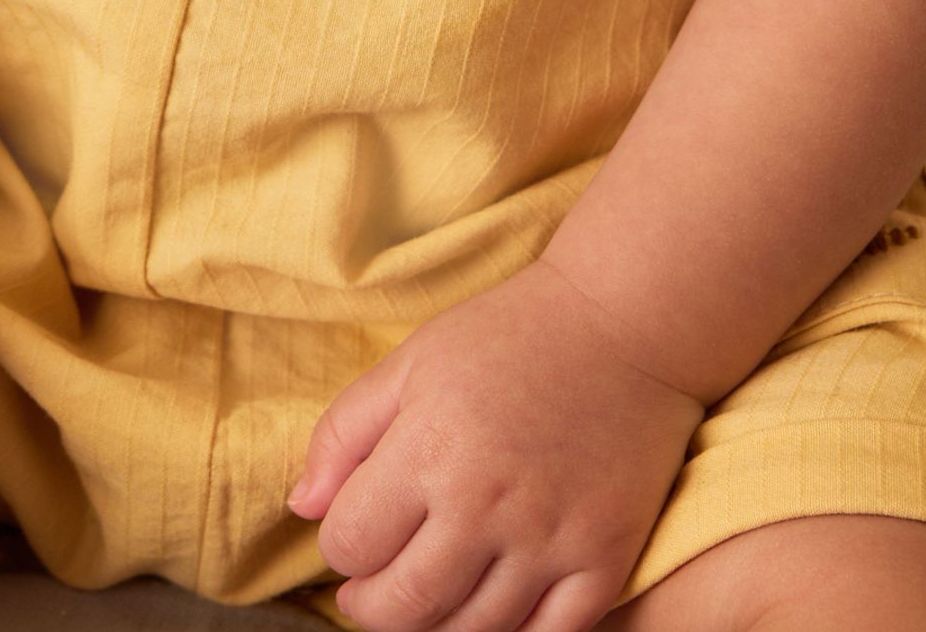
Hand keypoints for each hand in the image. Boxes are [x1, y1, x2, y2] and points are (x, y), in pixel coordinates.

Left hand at [286, 258, 706, 631]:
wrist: (622, 324)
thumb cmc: (507, 337)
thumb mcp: (411, 361)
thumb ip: (345, 432)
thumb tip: (303, 509)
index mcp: (430, 447)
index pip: (351, 541)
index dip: (338, 547)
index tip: (350, 535)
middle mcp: (488, 503)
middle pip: (404, 604)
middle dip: (370, 607)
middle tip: (370, 591)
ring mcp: (550, 539)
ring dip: (432, 629)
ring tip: (423, 602)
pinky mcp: (604, 559)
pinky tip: (486, 615)